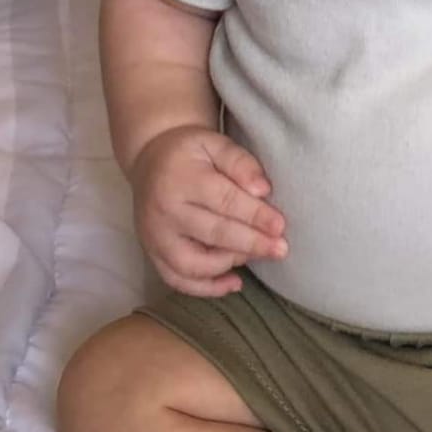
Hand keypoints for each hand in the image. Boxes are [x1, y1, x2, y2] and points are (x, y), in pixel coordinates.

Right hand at [130, 126, 286, 297]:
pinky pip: (177, 280)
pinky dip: (206, 288)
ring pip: (193, 264)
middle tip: (281, 250)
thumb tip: (262, 190)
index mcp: (181, 179)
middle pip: (213, 234)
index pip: (224, 201)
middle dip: (251, 244)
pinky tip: (234, 283)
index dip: (255, 215)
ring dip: (229, 265)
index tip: (281, 226)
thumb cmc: (190, 152)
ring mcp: (154, 236)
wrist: (150, 160)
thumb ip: (239, 162)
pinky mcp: (151, 253)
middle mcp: (164, 211)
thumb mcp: (214, 143)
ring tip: (256, 256)